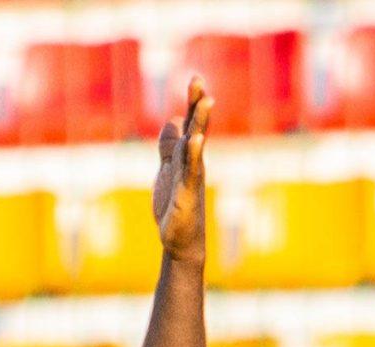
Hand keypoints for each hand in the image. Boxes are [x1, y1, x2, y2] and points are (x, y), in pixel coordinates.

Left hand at [152, 78, 213, 259]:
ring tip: (206, 101)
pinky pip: (191, 170)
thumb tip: (174, 118)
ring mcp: (192, 175)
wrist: (180, 240)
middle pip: (197, 126)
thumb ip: (169, 144)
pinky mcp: (188, 192)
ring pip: (196, 144)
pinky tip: (194, 139)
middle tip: (198, 80)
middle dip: (197, 103)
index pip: (191, 122)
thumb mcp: (168, 168)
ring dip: (201, 122)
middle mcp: (193, 161)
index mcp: (187, 154)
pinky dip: (193, 153)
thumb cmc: (175, 205)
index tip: (196, 78)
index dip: (193, 102)